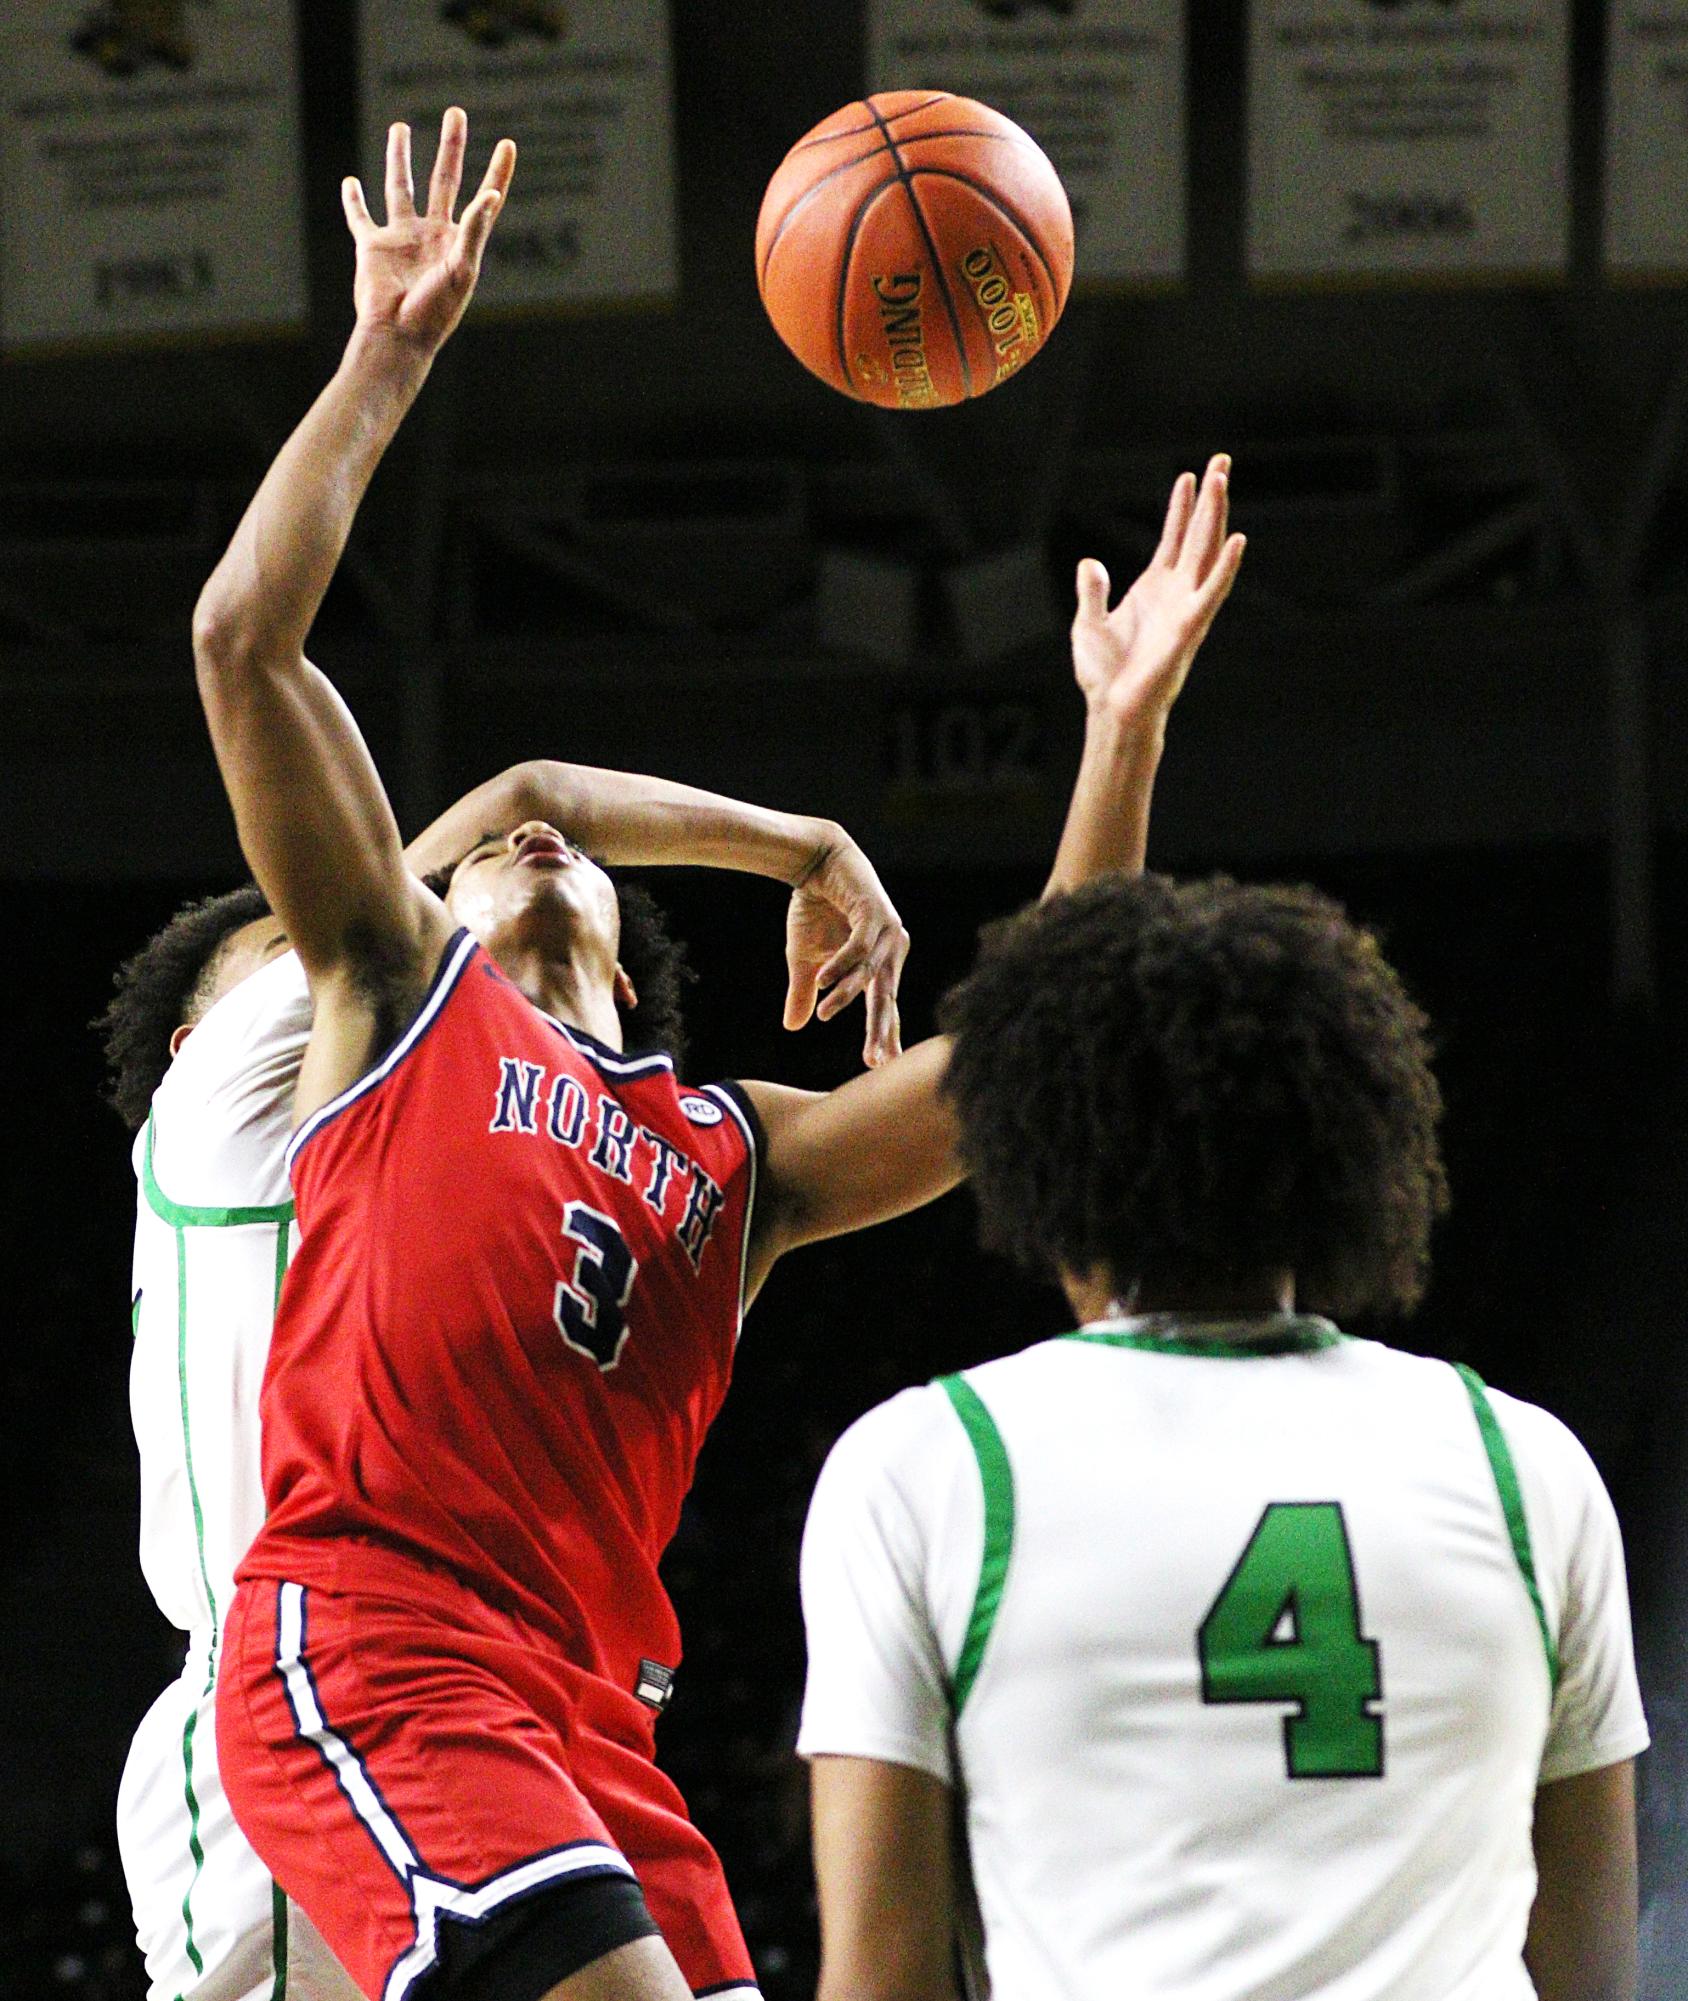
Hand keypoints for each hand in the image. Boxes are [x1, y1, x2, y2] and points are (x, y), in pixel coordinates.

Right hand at [341, 108, 515, 356]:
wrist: (397, 336)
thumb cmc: (435, 311)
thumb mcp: (462, 269)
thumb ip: (474, 230)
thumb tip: (491, 196)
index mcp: (459, 241)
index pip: (484, 197)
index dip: (498, 172)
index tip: (508, 144)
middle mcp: (432, 234)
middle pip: (444, 178)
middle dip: (451, 146)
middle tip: (455, 112)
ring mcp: (402, 238)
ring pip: (400, 186)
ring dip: (400, 157)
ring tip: (401, 127)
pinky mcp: (372, 246)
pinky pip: (360, 217)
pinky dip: (353, 200)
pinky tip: (351, 182)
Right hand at [782, 837, 910, 1068]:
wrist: (813, 861)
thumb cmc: (815, 909)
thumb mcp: (805, 958)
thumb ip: (805, 991)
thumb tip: (793, 1027)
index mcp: (882, 965)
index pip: (884, 1006)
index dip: (881, 1034)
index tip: (877, 1065)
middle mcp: (893, 950)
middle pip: (886, 998)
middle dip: (880, 1030)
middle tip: (875, 1060)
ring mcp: (888, 931)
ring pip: (870, 975)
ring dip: (846, 995)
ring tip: (825, 1014)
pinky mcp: (874, 911)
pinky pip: (858, 947)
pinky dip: (840, 965)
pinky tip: (823, 981)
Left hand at [1071, 455, 1244, 726]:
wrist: (1113, 709)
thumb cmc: (1103, 675)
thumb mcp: (1089, 623)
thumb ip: (1093, 591)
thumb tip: (1091, 563)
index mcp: (1154, 589)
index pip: (1174, 538)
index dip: (1181, 507)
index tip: (1189, 475)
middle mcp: (1176, 593)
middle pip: (1198, 535)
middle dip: (1209, 499)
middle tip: (1221, 461)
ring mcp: (1186, 607)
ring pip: (1207, 553)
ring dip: (1216, 518)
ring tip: (1222, 481)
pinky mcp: (1190, 628)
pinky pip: (1212, 592)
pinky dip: (1224, 568)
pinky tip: (1237, 540)